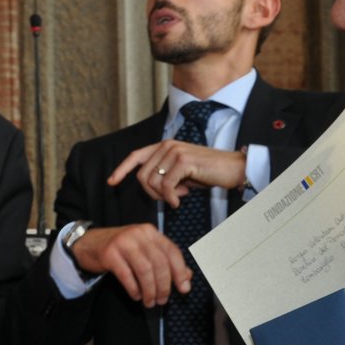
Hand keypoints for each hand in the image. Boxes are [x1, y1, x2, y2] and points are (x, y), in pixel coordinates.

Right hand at [68, 224, 190, 306]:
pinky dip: (134, 288)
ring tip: (150, 301)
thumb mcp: (145, 251)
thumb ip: (166, 262)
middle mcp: (138, 233)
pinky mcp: (109, 253)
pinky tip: (136, 295)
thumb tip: (187, 278)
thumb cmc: (121, 249)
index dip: (180, 271)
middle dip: (164, 285)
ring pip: (145, 270)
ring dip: (150, 290)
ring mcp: (123, 242)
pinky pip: (126, 275)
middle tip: (163, 300)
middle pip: (159, 263)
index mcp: (151, 232)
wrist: (89, 243)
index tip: (183, 289)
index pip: (172, 251)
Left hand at [108, 138, 245, 207]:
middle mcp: (167, 145)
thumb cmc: (208, 172)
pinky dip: (171, 198)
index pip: (136, 156)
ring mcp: (174, 151)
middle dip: (152, 193)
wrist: (232, 169)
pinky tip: (181, 199)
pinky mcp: (183, 161)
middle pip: (143, 176)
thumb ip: (165, 174)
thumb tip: (150, 186)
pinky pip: (166, 186)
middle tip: (169, 198)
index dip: (121, 169)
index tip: (111, 182)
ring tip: (179, 196)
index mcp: (164, 146)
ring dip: (164, 196)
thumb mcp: (182, 173)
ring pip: (153, 182)